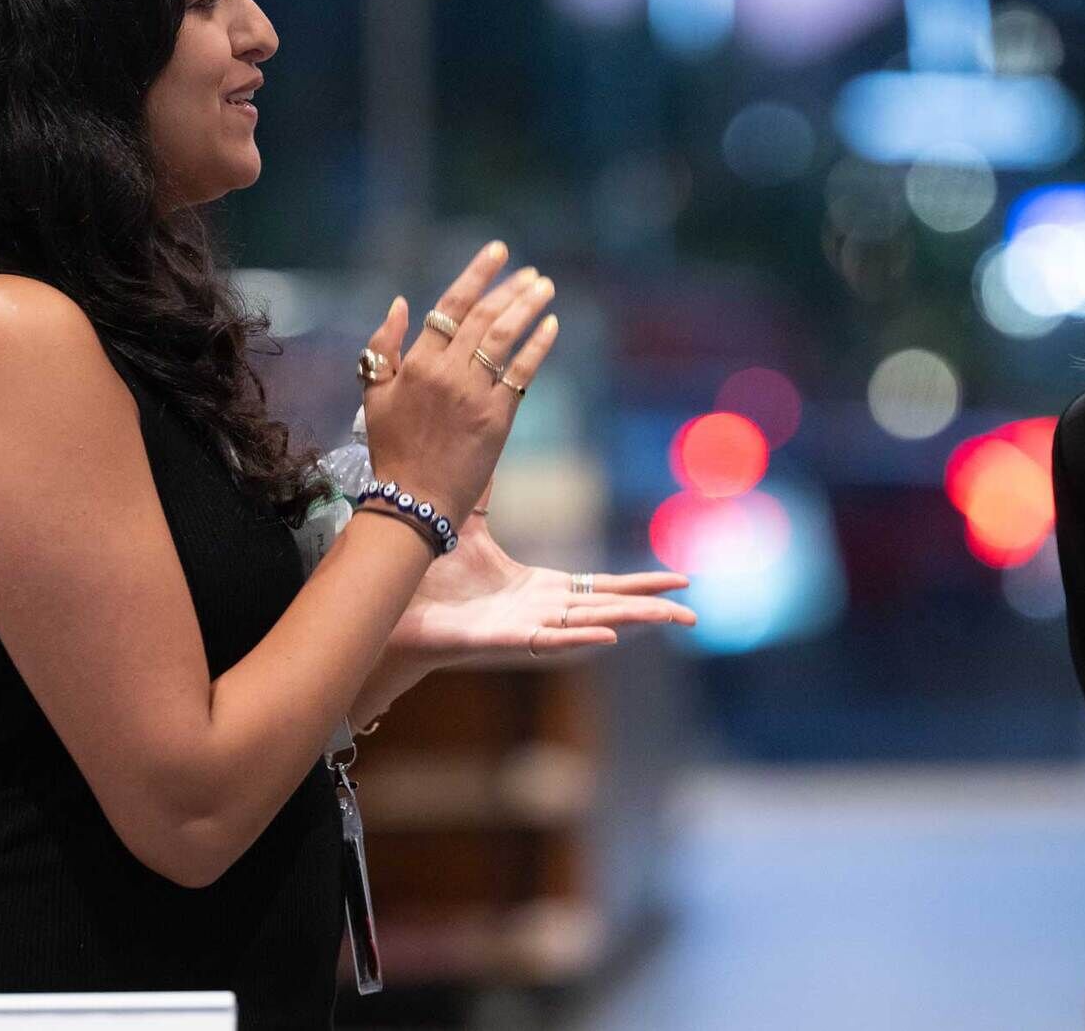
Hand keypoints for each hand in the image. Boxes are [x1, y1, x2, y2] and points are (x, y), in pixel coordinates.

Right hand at [359, 242, 558, 524]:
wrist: (414, 499)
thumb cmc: (391, 448)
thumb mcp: (373, 394)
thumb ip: (383, 346)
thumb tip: (402, 303)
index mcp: (416, 362)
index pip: (451, 305)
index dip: (477, 274)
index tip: (498, 252)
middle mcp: (447, 372)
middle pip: (484, 316)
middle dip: (510, 288)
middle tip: (532, 272)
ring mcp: (475, 394)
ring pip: (505, 337)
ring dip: (527, 307)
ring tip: (545, 287)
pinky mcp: (498, 417)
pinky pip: (523, 372)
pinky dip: (538, 346)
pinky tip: (551, 325)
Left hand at [389, 510, 694, 667]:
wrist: (391, 601)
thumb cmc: (427, 575)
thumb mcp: (469, 525)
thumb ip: (487, 493)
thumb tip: (491, 443)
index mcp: (538, 589)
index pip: (600, 586)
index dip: (640, 583)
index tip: (680, 580)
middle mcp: (539, 611)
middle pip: (607, 609)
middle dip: (651, 609)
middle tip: (693, 613)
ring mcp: (524, 628)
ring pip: (589, 627)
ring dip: (630, 622)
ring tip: (670, 620)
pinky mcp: (502, 640)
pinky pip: (548, 641)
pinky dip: (580, 640)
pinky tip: (610, 636)